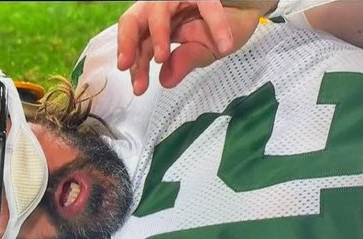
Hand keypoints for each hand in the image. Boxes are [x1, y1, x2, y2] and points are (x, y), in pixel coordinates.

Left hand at [117, 1, 276, 94]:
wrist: (254, 8)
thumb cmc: (225, 27)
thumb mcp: (204, 50)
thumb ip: (185, 62)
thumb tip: (165, 81)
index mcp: (158, 26)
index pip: (138, 44)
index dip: (135, 64)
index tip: (138, 86)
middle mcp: (164, 8)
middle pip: (134, 19)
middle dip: (127, 43)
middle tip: (127, 65)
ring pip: (158, 8)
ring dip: (158, 34)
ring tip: (162, 57)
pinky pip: (207, 4)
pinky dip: (215, 24)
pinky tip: (223, 46)